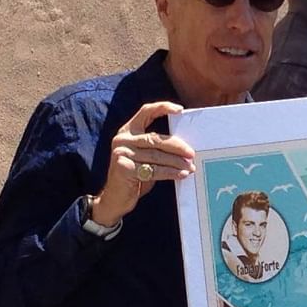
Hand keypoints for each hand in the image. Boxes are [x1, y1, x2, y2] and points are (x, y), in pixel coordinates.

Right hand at [90, 100, 193, 226]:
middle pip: (155, 138)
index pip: (145, 112)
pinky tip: (182, 175)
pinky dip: (170, 173)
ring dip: (176, 162)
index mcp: (127, 131)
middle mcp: (123, 139)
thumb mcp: (143, 157)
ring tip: (190, 167)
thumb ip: (156, 148)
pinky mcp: (124, 168)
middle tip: (191, 153)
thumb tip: (185, 148)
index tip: (180, 109)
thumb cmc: (134, 177)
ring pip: (157, 156)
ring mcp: (122, 153)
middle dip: (177, 146)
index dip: (162, 107)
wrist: (115, 199)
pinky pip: (154, 170)